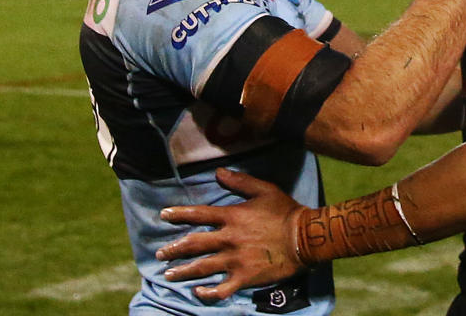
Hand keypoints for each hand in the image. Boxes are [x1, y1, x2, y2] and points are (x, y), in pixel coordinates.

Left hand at [157, 168, 305, 301]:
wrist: (305, 237)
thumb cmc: (285, 211)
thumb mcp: (264, 190)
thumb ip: (239, 181)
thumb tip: (218, 172)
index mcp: (232, 217)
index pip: (199, 214)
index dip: (179, 214)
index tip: (163, 215)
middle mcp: (229, 239)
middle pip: (194, 244)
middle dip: (174, 249)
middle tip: (160, 253)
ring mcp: (236, 260)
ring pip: (202, 267)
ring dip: (183, 271)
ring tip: (168, 274)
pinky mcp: (245, 277)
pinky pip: (221, 289)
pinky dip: (208, 292)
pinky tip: (198, 292)